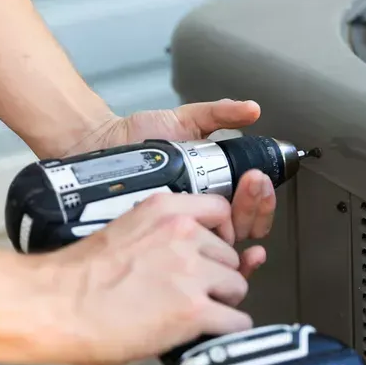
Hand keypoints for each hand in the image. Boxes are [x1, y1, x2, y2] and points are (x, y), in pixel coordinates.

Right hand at [45, 193, 256, 364]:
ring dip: (221, 301)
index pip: (221, 211)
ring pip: (238, 286)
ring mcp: (192, 272)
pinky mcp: (194, 309)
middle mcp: (185, 235)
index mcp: (166, 210)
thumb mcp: (127, 230)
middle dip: (216, 275)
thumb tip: (199, 248)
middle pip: (231, 255)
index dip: (222, 235)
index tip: (212, 251)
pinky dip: (225, 329)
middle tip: (189, 289)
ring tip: (190, 310)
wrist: (55, 305)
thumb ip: (165, 233)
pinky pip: (237, 321)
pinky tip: (204, 330)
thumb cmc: (80, 274)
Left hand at [67, 99, 274, 278]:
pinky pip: (196, 255)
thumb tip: (252, 109)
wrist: (104, 144)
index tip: (258, 178)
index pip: (250, 205)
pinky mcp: (165, 241)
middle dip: (256, 204)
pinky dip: (219, 253)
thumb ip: (220, 114)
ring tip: (241, 204)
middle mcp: (203, 213)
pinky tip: (227, 240)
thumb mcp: (187, 120)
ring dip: (245, 224)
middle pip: (246, 225)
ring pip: (229, 243)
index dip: (262, 195)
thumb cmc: (141, 135)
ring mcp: (186, 230)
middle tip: (253, 182)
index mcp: (215, 189)